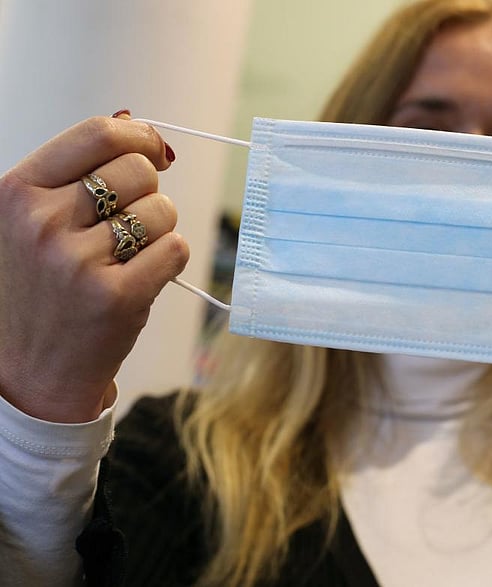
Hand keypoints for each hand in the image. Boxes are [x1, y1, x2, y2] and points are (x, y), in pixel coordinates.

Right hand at [0, 114, 188, 422]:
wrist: (25, 374)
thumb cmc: (36, 289)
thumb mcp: (27, 221)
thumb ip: (73, 174)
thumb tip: (137, 126)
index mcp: (17, 193)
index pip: (97, 135)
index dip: (140, 139)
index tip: (154, 152)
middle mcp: (42, 223)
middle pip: (138, 172)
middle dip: (148, 192)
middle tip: (130, 222)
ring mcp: (77, 262)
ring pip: (162, 211)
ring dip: (159, 229)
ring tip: (128, 256)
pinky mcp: (116, 298)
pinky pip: (175, 249)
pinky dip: (170, 258)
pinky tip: (142, 276)